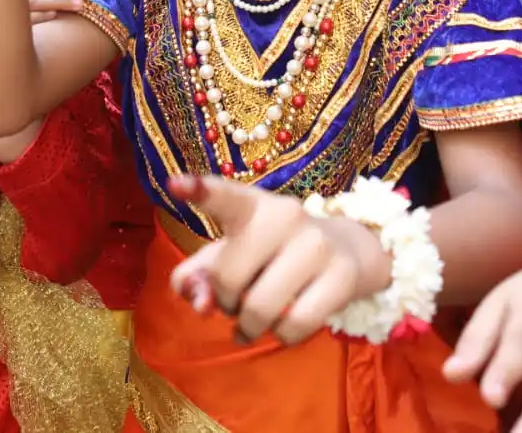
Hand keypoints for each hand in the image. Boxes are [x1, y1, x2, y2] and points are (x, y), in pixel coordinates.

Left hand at [167, 175, 391, 346]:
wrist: (347, 250)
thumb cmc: (271, 253)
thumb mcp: (231, 255)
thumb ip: (198, 276)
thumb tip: (198, 302)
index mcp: (251, 205)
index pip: (224, 197)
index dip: (200, 190)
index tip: (175, 184)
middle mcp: (285, 216)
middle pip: (228, 279)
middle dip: (225, 302)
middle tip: (237, 300)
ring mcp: (317, 245)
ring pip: (259, 309)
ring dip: (250, 326)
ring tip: (256, 319)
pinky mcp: (342, 276)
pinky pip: (294, 326)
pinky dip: (282, 336)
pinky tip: (284, 325)